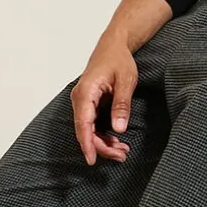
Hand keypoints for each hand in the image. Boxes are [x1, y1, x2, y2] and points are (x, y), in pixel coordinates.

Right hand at [72, 35, 136, 164]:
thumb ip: (121, 105)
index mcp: (86, 92)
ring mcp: (84, 103)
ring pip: (89, 130)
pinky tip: (117, 143)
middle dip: (102, 147)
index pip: (83, 124)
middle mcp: (80, 99)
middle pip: (86, 131)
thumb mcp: (125, 81)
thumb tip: (119, 129)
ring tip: (122, 152)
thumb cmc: (118, 59)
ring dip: (104, 143)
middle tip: (121, 156)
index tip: (92, 159)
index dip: (87, 144)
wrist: (113, 46)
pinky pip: (93, 125)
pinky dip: (104, 135)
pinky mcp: (89, 105)